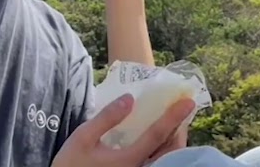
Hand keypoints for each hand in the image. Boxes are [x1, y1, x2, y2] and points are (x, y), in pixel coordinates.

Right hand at [52, 93, 193, 166]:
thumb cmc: (71, 165)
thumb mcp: (83, 137)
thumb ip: (107, 118)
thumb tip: (130, 98)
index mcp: (129, 159)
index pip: (158, 135)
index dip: (174, 117)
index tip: (188, 102)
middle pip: (170, 151)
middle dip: (179, 129)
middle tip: (183, 110)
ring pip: (166, 159)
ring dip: (173, 140)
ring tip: (174, 122)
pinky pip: (156, 163)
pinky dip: (163, 150)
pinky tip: (157, 139)